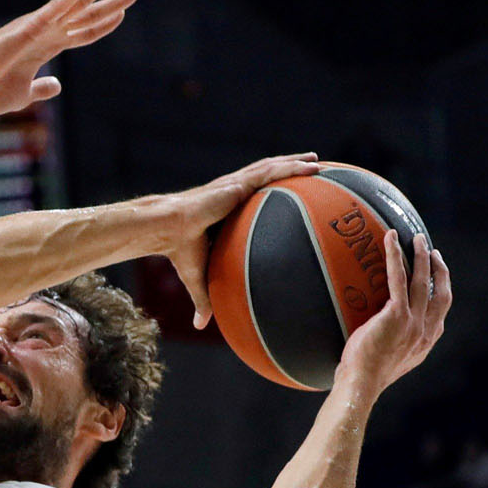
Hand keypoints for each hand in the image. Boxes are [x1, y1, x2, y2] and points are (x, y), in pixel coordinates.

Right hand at [0, 0, 137, 116]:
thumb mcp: (25, 94)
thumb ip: (42, 88)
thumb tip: (57, 86)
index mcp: (46, 46)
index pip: (83, 32)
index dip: (103, 23)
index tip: (122, 13)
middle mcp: (45, 31)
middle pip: (85, 12)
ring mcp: (38, 26)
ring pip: (76, 4)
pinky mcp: (28, 27)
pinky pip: (55, 7)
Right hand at [162, 153, 321, 327]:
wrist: (169, 229)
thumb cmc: (179, 250)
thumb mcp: (198, 277)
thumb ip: (205, 298)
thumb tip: (200, 326)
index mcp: (227, 209)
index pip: (254, 196)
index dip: (272, 191)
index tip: (290, 193)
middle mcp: (234, 193)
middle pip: (268, 176)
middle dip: (289, 170)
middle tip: (314, 168)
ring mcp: (237, 184)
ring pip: (272, 169)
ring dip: (295, 163)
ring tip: (318, 161)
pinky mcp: (238, 182)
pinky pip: (271, 172)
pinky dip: (292, 166)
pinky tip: (312, 164)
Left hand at [338, 232, 451, 392]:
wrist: (360, 384)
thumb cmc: (365, 374)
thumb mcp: (390, 357)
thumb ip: (396, 340)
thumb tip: (382, 326)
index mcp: (426, 341)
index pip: (441, 309)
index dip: (442, 287)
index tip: (437, 273)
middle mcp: (425, 331)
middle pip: (439, 291)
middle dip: (437, 268)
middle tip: (430, 250)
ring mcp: (414, 323)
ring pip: (423, 281)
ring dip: (421, 256)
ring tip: (417, 239)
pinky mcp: (397, 316)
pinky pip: (398, 279)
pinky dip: (395, 257)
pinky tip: (391, 240)